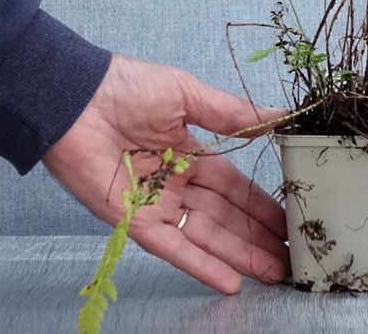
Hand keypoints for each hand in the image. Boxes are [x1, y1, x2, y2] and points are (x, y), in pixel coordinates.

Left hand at [43, 52, 288, 293]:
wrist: (76, 99)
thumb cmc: (127, 87)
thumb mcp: (187, 93)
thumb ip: (231, 113)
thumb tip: (278, 115)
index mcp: (190, 152)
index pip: (234, 185)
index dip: (261, 203)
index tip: (288, 217)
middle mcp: (176, 182)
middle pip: (225, 216)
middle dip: (258, 236)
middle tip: (291, 256)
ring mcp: (156, 204)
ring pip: (206, 236)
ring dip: (240, 255)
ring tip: (274, 273)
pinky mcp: (134, 221)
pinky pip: (172, 248)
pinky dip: (201, 265)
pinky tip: (230, 281)